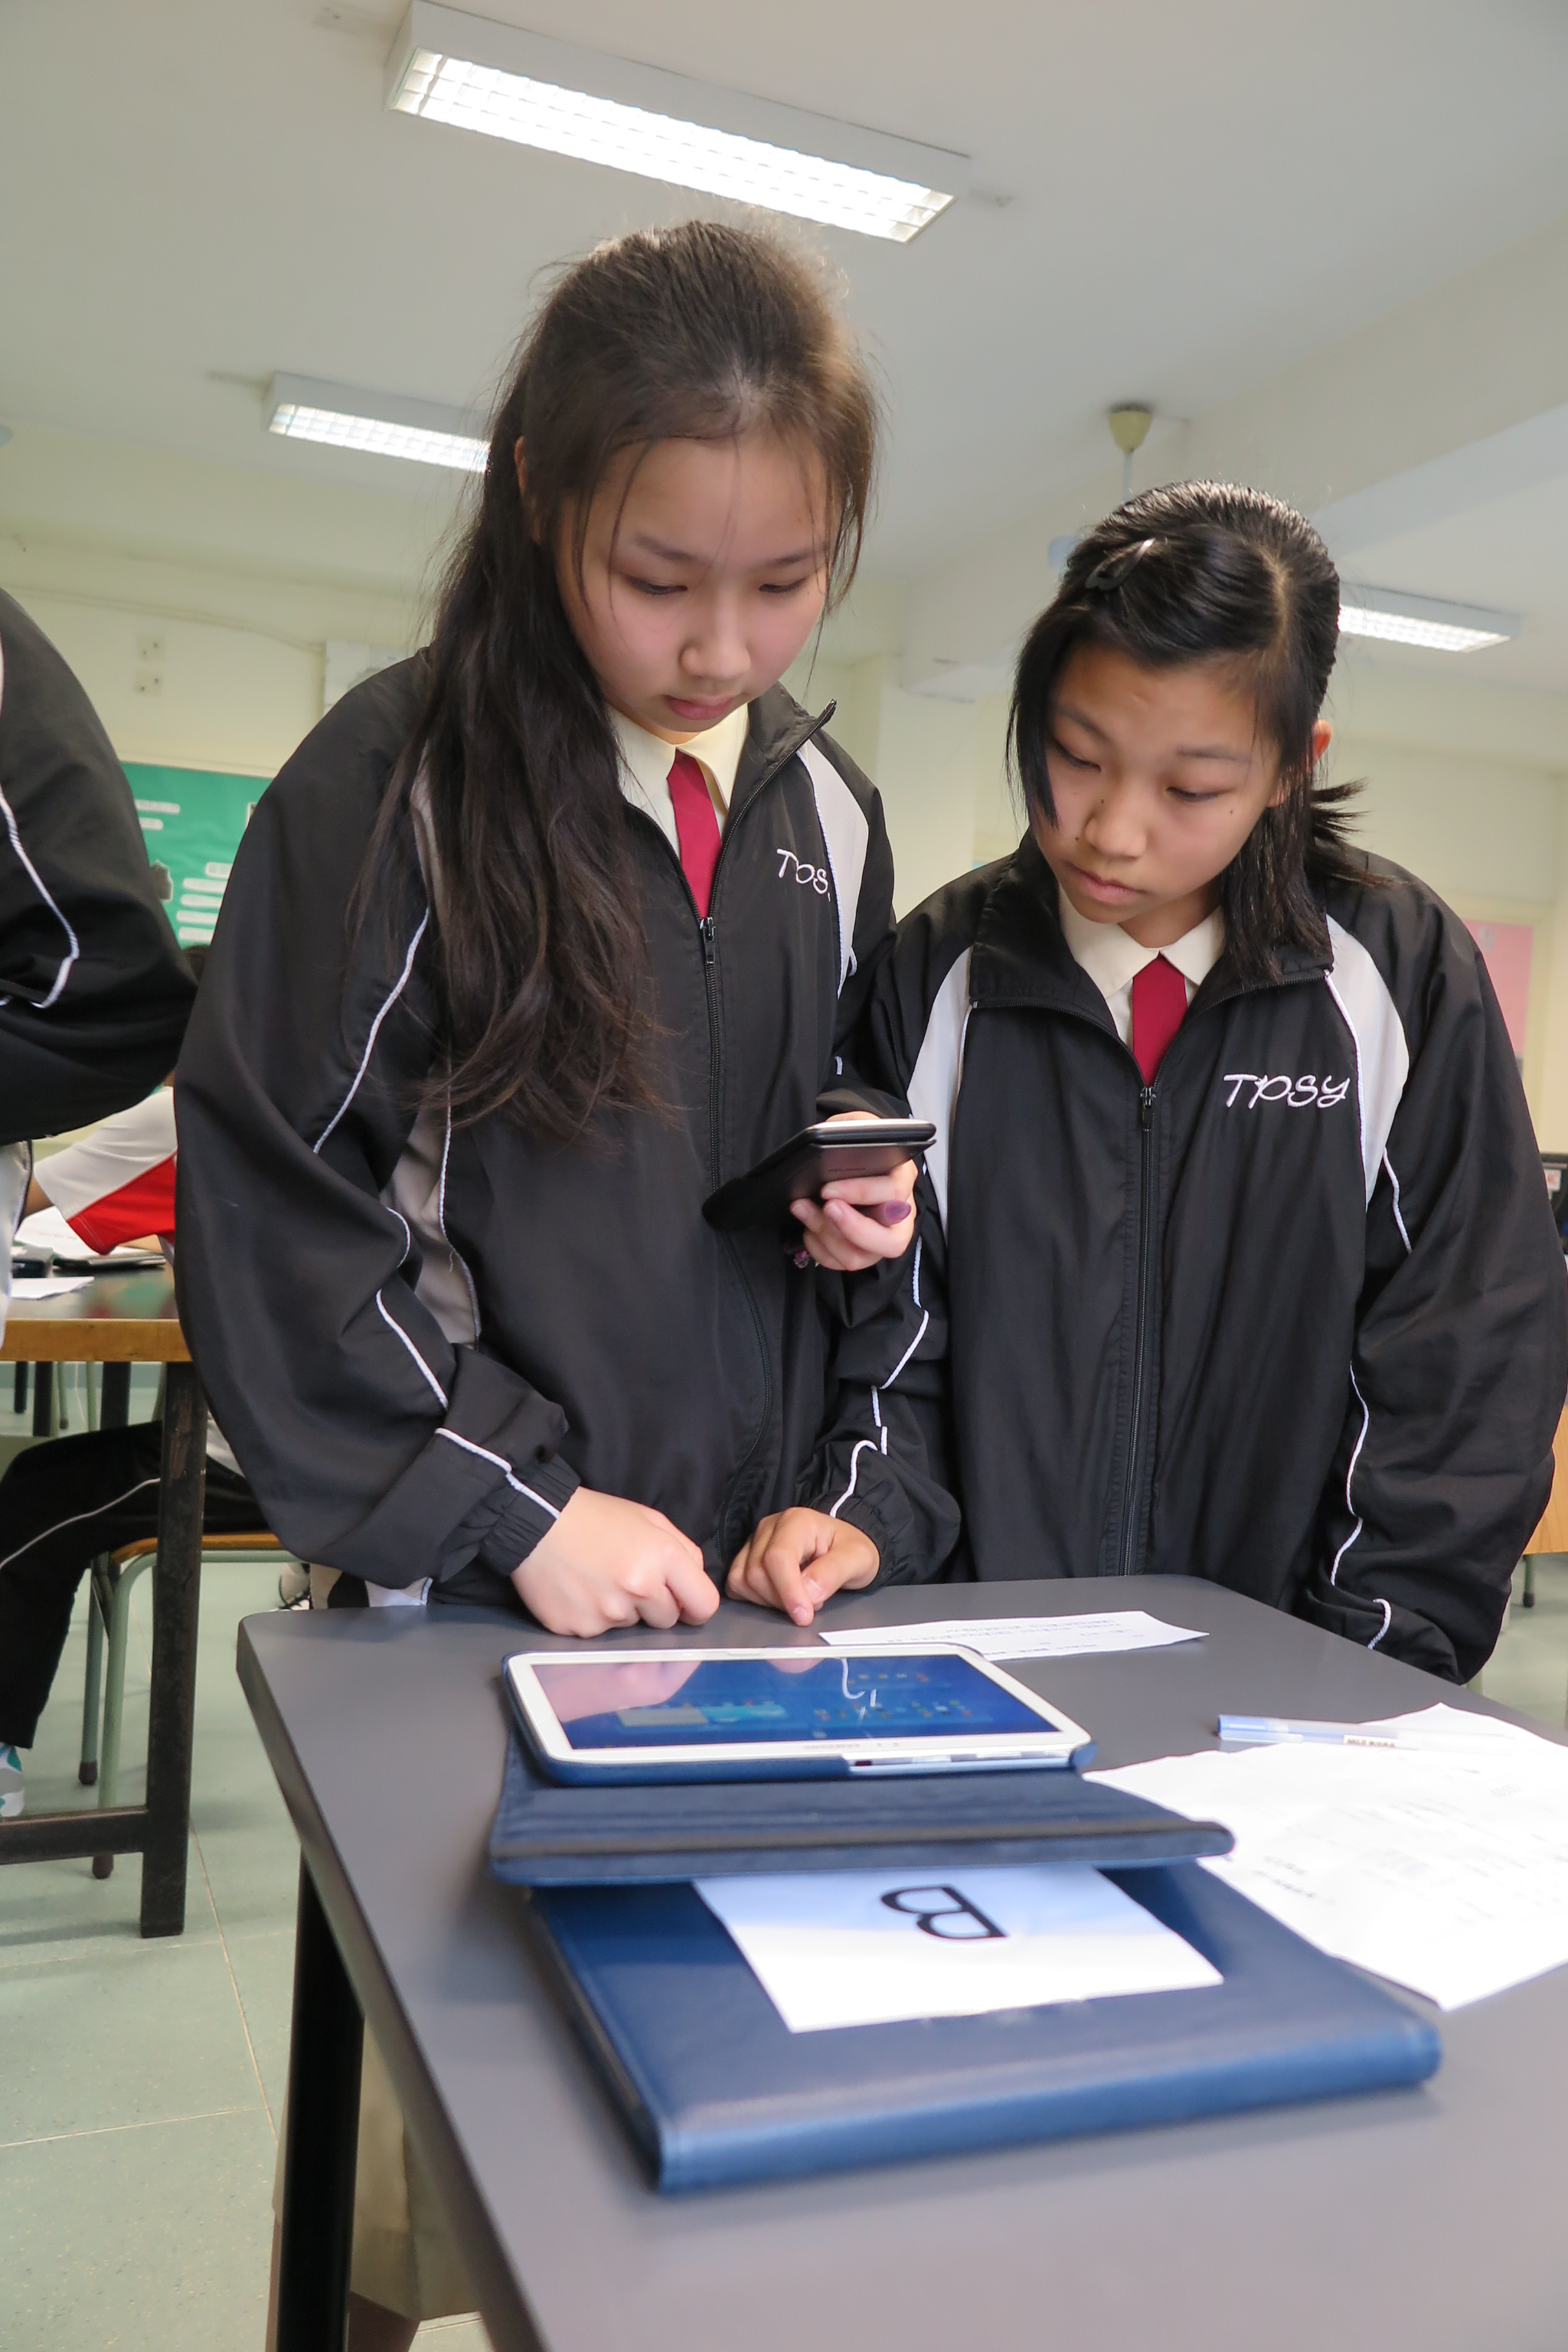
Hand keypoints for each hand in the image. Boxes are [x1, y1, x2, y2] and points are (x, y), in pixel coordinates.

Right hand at [512, 1488, 718, 1636]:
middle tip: (629, 1579)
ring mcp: (608, 1613)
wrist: (537, 1522)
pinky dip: (594, 1616)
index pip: (704, 1606)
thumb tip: (694, 1589)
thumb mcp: (650, 1519)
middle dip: (656, 1605)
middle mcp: (638, 1588)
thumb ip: (684, 1552)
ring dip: (623, 1609)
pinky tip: (579, 1591)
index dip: (695, 1606)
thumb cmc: (597, 1518)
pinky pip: (601, 1633)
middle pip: (668, 1620)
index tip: (684, 1602)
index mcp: (663, 1557)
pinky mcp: (580, 1629)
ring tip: (599, 1579)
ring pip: (633, 1626)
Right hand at [727, 1507, 878, 1626]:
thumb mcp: (858, 1558)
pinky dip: (754, 1598)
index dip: (788, 1591)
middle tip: (812, 1603)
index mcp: (796, 1521)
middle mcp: (769, 1528)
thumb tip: (808, 1593)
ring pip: (743, 1580)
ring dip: (769, 1601)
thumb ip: (834, 1572)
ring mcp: (754, 1542)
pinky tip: (779, 1597)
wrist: (844, 1547)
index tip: (804, 1615)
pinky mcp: (746, 1558)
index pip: (778, 1557)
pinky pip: (736, 1584)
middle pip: (756, 1572)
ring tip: (798, 1596)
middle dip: (782, 1599)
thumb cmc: (851, 1549)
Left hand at [791, 1113, 917, 1273]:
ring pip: (862, 1257)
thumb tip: (833, 1142)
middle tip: (826, 1209)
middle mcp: (900, 1214)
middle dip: (853, 1229)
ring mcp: (882, 1236)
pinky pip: (842, 1263)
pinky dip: (820, 1249)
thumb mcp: (854, 1124)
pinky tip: (808, 1228)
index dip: (861, 1193)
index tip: (828, 1189)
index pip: (894, 1192)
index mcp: (902, 1178)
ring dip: (827, 1237)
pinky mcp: (863, 1251)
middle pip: (891, 1241)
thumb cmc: (854, 1142)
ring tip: (803, 1210)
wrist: (850, 1155)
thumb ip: (850, 1130)